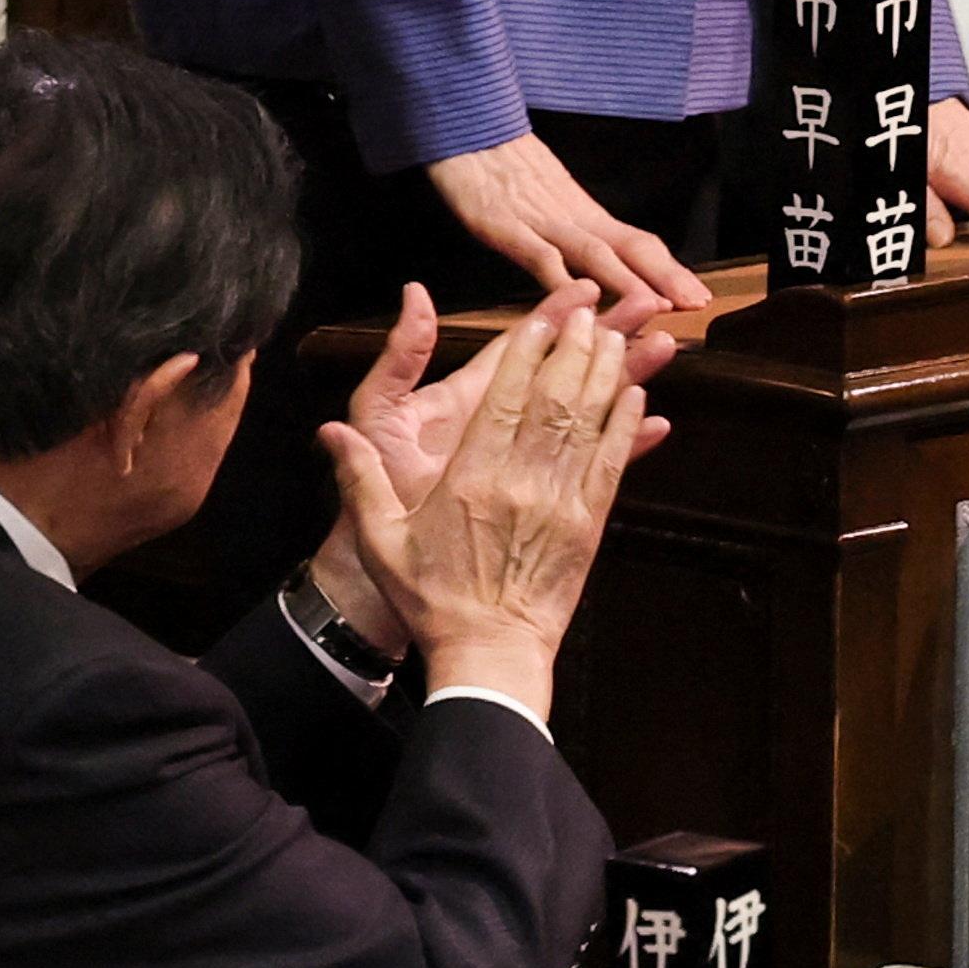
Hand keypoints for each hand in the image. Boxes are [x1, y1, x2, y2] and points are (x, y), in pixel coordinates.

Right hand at [317, 296, 658, 717]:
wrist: (489, 656)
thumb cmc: (433, 601)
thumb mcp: (381, 540)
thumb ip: (359, 480)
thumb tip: (330, 433)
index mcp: (471, 478)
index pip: (503, 399)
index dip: (526, 353)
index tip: (540, 320)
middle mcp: (521, 483)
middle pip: (554, 399)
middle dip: (575, 349)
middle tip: (592, 311)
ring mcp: (560, 503)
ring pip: (588, 423)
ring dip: (607, 374)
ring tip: (619, 335)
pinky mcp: (588, 526)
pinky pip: (611, 464)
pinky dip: (626, 427)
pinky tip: (638, 396)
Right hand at [425, 134, 712, 318]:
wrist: (469, 129)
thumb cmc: (509, 168)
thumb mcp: (552, 200)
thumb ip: (578, 233)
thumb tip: (609, 271)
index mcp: (586, 215)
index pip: (638, 243)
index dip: (669, 270)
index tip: (699, 296)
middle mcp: (574, 219)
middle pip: (629, 248)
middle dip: (664, 278)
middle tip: (696, 304)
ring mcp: (542, 222)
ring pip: (592, 254)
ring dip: (626, 282)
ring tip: (653, 307)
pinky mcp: (506, 226)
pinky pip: (538, 256)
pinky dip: (560, 279)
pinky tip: (576, 302)